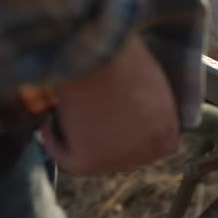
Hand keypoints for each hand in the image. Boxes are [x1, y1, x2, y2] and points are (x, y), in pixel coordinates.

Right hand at [41, 34, 179, 173]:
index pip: (154, 149)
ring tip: (71, 115)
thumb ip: (150, 108)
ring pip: (95, 159)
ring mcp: (117, 160)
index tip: (119, 122)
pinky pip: (66, 159)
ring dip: (82, 141)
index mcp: (167, 135)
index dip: (134, 136)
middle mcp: (146, 153)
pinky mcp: (87, 162)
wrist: (101, 55)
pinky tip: (50, 122)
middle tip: (93, 122)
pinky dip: (54, 141)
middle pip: (126, 158)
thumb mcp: (151, 84)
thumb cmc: (125, 60)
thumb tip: (131, 112)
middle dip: (112, 143)